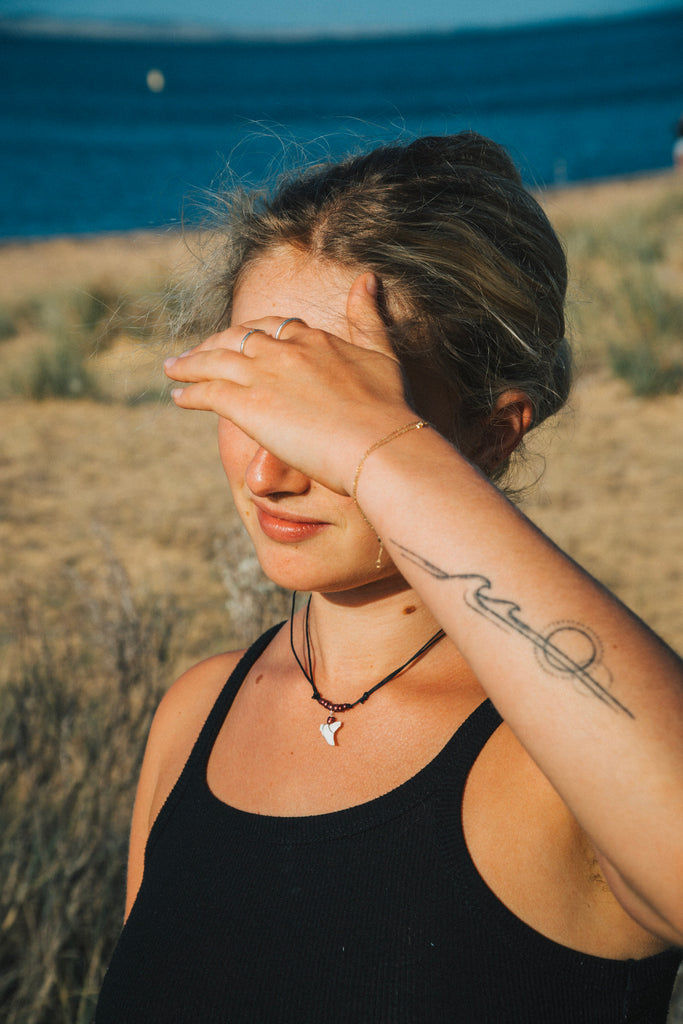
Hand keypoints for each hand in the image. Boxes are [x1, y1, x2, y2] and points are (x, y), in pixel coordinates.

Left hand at [163, 274, 415, 494]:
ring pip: (215, 361)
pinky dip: (188, 392)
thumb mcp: (383, 354)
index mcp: (314, 339)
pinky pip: (208, 392)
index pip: (273, 327)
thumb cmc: (390, 409)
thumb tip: (366, 278)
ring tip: (173, 368)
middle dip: (212, 344)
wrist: (379, 445)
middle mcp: (284, 350)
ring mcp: (264, 375)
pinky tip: (177, 396)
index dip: (252, 334)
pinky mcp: (249, 406)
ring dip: (189, 364)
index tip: (240, 341)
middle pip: (236, 339)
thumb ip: (368, 318)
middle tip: (195, 353)